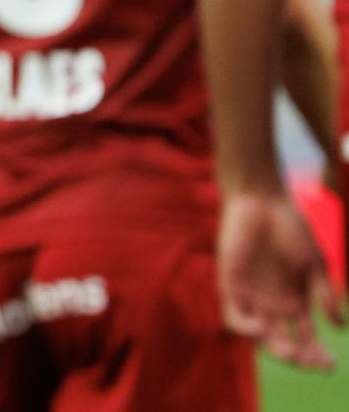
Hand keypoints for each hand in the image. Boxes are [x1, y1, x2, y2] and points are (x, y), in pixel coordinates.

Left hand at [217, 189, 344, 369]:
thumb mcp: (315, 264)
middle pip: (283, 342)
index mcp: (295, 302)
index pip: (306, 338)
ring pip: (259, 336)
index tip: (330, 366)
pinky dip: (245, 328)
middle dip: (298, 358)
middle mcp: (273, 305)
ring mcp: (251, 297)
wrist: (261, 202)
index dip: (317, 355)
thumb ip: (325, 294)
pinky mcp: (230, 286)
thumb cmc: (291, 229)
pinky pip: (233, 317)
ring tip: (291, 353)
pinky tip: (262, 327)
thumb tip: (340, 327)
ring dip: (274, 349)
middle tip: (310, 363)